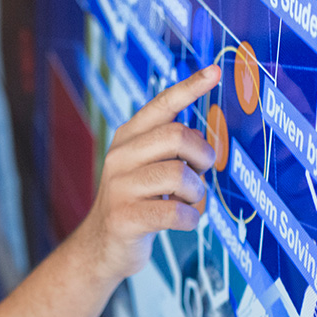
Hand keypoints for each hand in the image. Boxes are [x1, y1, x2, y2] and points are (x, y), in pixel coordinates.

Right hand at [73, 65, 221, 282]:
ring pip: (179, 175)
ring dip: (196, 192)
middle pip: (177, 136)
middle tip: (201, 172)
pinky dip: (190, 219)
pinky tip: (183, 221)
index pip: (162, 104)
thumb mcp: (148, 168)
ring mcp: (119, 187)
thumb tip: (203, 137)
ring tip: (188, 201)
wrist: (101, 246)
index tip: (215, 71)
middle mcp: (120, 156)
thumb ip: (171, 148)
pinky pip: (175, 212)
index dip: (190, 86)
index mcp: (128, 137)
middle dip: (201, 156)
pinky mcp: (125, 218)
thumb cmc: (136, 203)